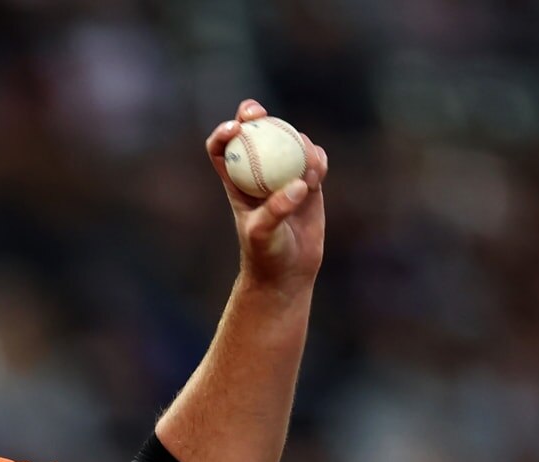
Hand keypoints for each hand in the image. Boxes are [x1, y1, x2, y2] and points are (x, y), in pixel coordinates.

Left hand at [206, 99, 328, 289]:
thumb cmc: (266, 254)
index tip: (236, 128)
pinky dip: (316, 159)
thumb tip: (297, 184)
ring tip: (304, 168)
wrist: (288, 271)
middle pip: (254, 133)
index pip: (221, 149)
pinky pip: (313, 160)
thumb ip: (276, 209)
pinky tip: (316, 171)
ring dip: (296, 142)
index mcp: (236, 182)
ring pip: (288, 142)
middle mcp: (258, 173)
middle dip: (254, 115)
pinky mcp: (308, 183)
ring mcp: (284, 175)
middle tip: (261, 113)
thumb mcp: (263, 233)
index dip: (223, 133)